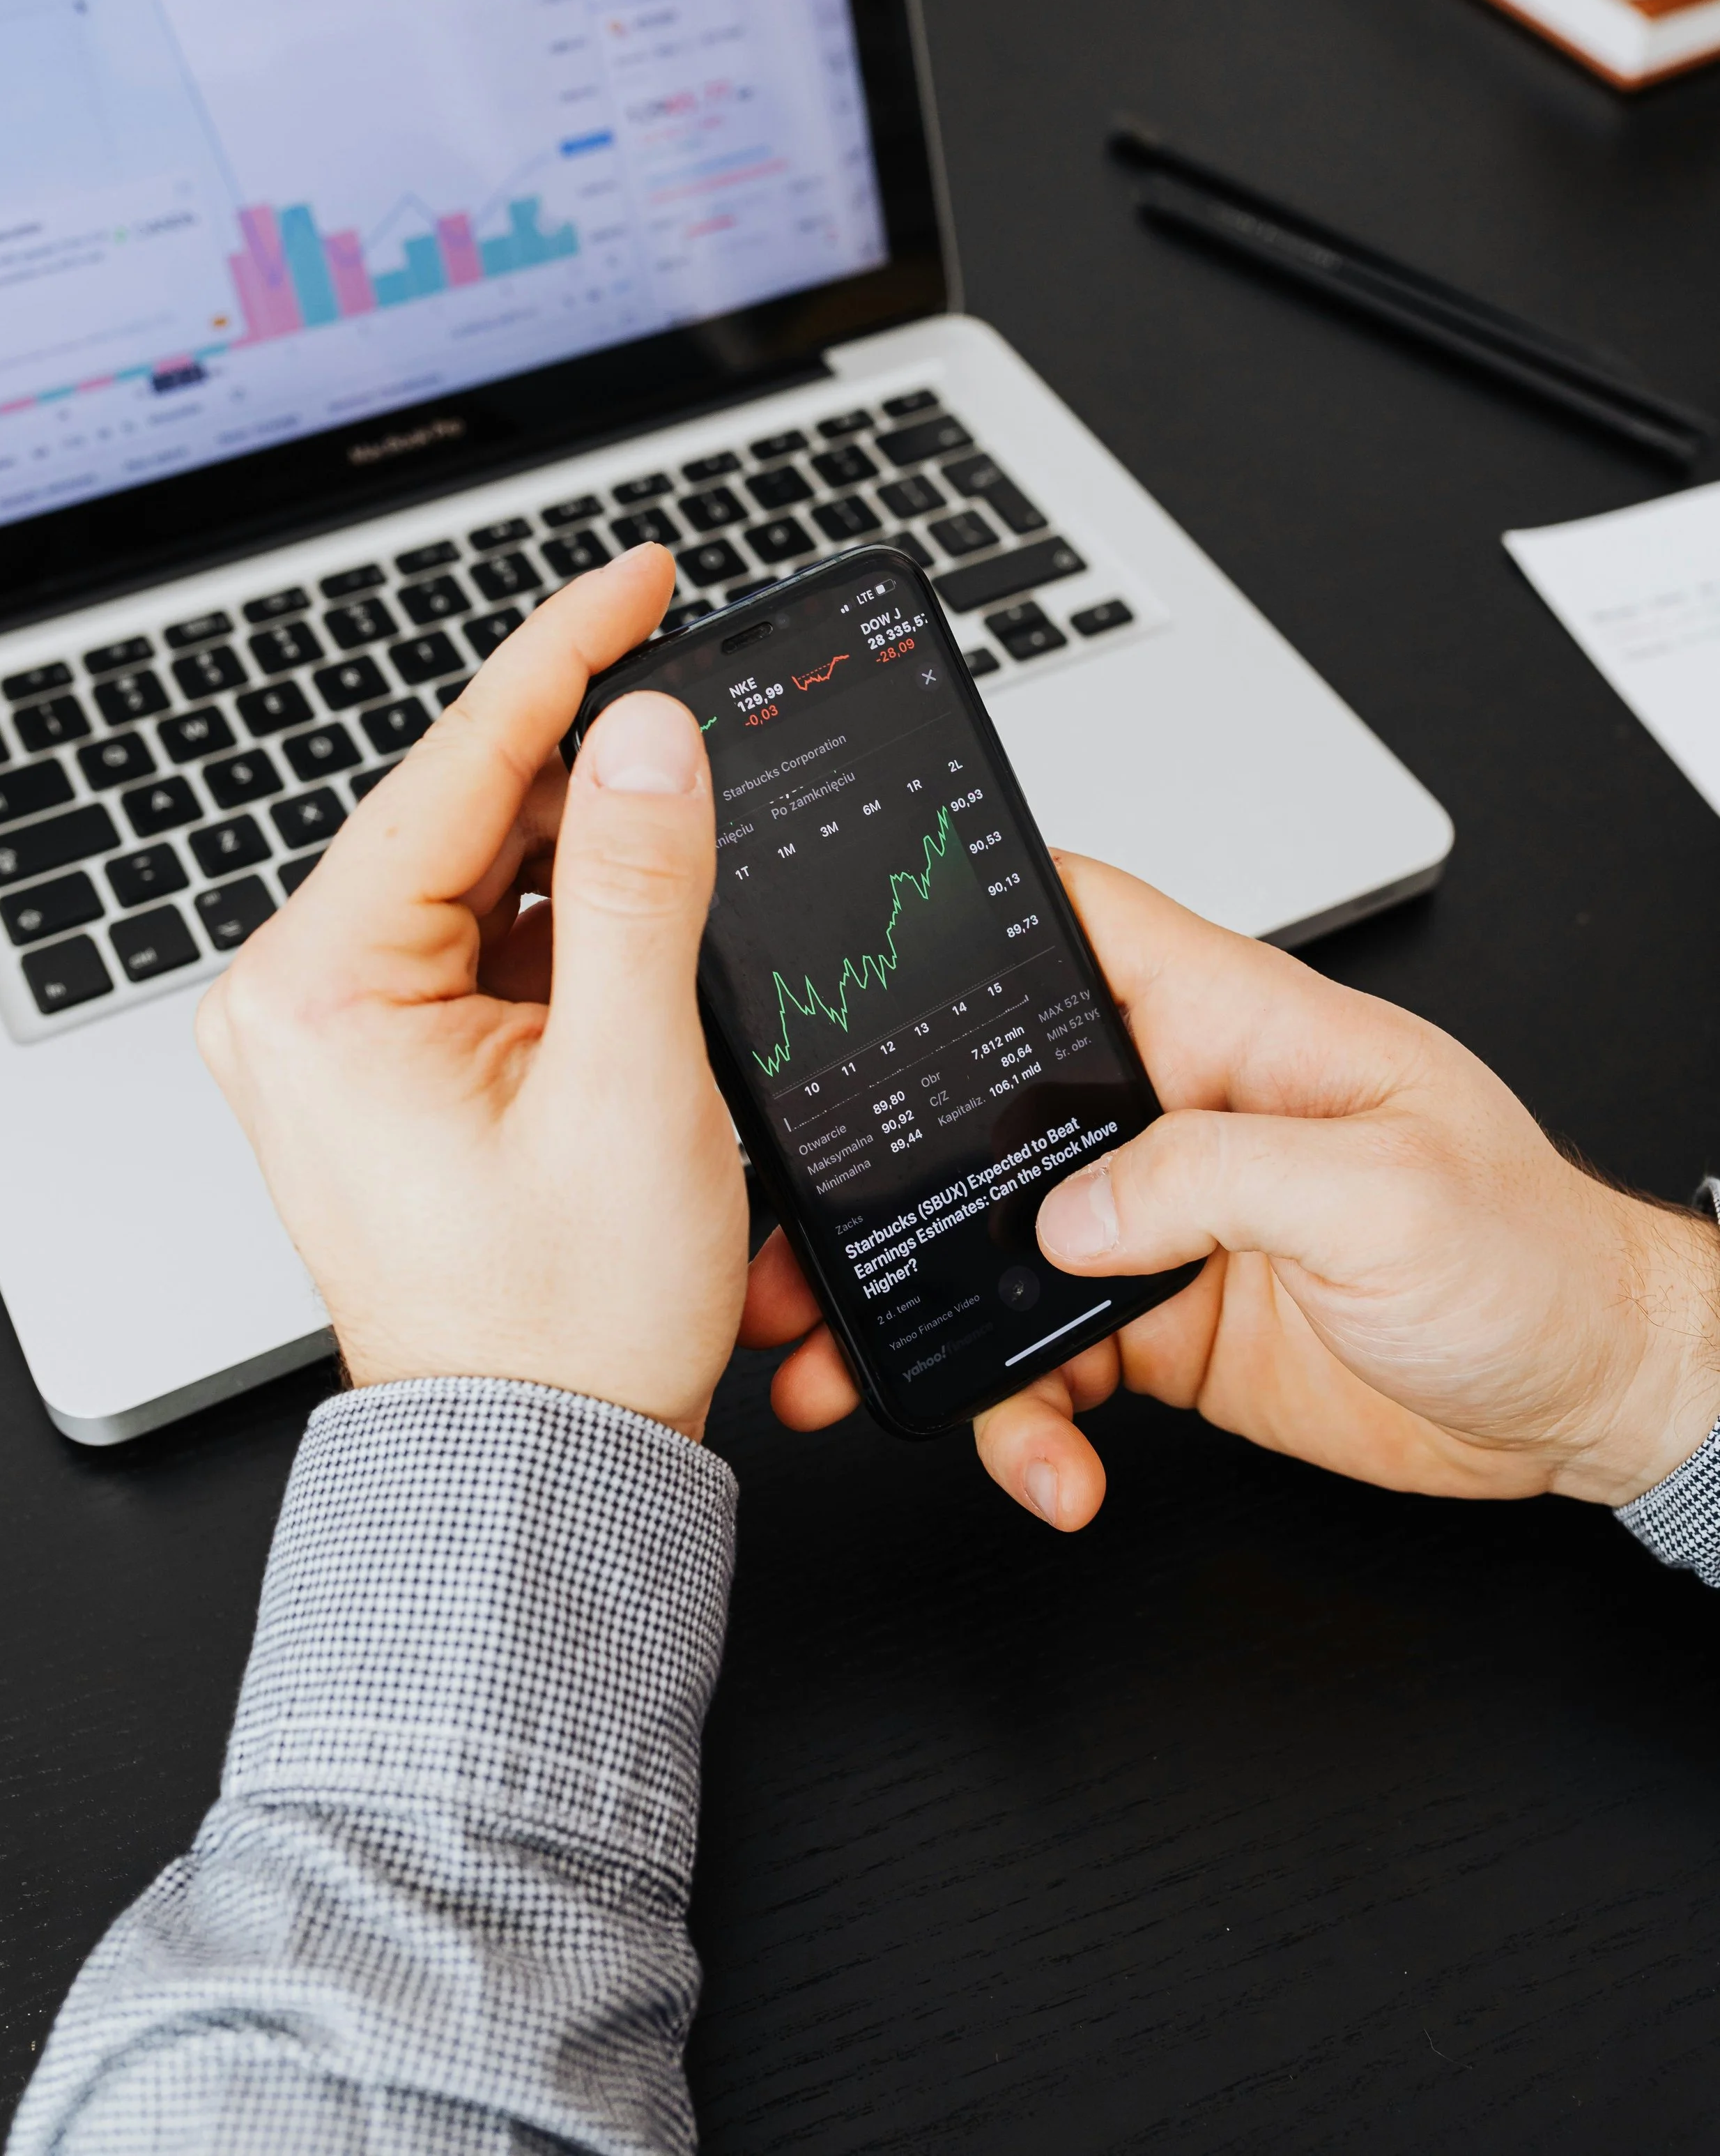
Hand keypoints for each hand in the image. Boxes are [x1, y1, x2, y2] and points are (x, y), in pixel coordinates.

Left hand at [197, 544, 746, 1438]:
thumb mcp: (632, 1083)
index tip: (642, 575)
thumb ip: (642, 888)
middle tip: (708, 722)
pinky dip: (570, 920)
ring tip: (694, 863)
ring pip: (484, 873)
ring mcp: (338, 1032)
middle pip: (466, 812)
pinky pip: (485, 940)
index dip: (564, 654)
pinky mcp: (385, 1061)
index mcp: (323, 992)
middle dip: (592, 765)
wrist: (542, 1459)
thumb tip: (648, 736)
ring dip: (592, 852)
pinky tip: (645, 922)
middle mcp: (302, 1001)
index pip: (455, 767)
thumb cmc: (565, 1317)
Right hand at [745, 856, 1719, 1523]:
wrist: (1583, 1399)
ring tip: (854, 1379)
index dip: (971, 914)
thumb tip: (1072, 1214)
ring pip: (998, 1251)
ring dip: (921, 1318)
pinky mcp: (1164, 1324)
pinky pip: (1050, 1362)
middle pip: (994, 1109)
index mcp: (1233, 1029)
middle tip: (799, 1239)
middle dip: (890, 1175)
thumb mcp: (1384, 1192)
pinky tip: (1052, 1468)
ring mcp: (1165, 1224)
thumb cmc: (1530, 1255)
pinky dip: (1025, 1422)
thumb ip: (1215, 1179)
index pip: (1082, 923)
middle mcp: (1181, 1115)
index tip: (858, 949)